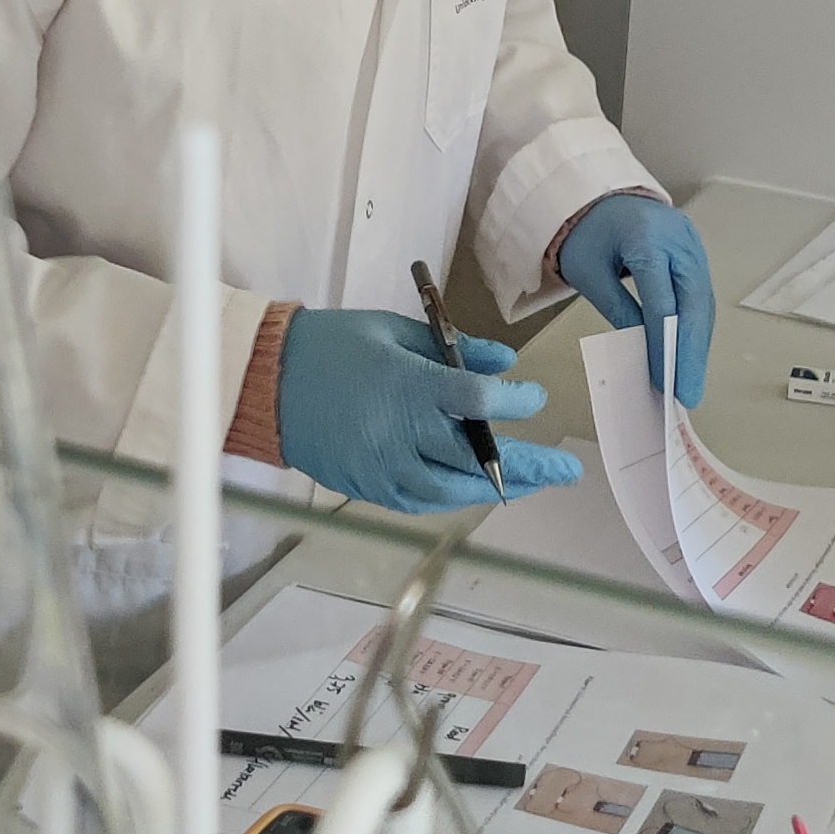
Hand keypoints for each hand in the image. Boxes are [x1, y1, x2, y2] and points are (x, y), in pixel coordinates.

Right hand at [275, 308, 579, 511]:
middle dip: (531, 464)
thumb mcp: (396, 331)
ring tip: (531, 483)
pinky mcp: (368, 487)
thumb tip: (505, 362)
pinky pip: (420, 502)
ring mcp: (384, 467)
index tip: (534, 397)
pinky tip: (474, 489)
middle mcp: (402, 433)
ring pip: (454, 490)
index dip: (517, 401)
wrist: (268, 381)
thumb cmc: (333, 346)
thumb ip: (455, 348)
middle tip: (566, 469)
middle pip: (480, 457)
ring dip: (496, 487)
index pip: (482, 402)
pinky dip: (452, 497)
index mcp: (410, 386)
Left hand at [557, 195, 711, 405]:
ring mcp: (692, 244)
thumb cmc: (586, 233)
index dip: (665, 346)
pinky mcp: (696, 252)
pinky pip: (699, 295)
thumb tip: (643, 353)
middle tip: (687, 394)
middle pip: (693, 304)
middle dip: (691, 353)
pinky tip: (689, 355)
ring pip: (702, 302)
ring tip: (689, 382)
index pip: (662, 302)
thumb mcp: (589, 274)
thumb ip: (619, 310)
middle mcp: (679, 239)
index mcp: (647, 238)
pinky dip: (695, 328)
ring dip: (697, 345)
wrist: (598, 196)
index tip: (664, 383)